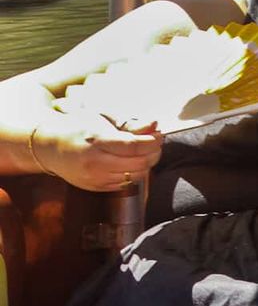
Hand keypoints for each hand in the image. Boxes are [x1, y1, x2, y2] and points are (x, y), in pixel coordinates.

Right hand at [33, 110, 162, 191]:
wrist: (50, 147)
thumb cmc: (79, 127)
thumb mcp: (103, 118)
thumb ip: (130, 124)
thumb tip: (154, 124)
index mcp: (96, 141)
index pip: (134, 146)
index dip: (152, 142)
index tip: (160, 135)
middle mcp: (95, 163)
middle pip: (138, 163)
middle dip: (154, 153)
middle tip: (156, 143)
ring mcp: (94, 178)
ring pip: (135, 176)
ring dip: (146, 164)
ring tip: (144, 151)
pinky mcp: (95, 188)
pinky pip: (125, 184)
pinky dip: (134, 173)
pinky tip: (131, 162)